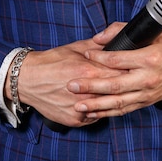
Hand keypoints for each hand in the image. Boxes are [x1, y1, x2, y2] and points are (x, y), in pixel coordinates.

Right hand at [5, 38, 124, 127]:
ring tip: (116, 93)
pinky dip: (97, 109)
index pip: (118, 73)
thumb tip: (115, 40)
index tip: (133, 67)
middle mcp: (85, 92)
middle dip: (123, 86)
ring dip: (111, 100)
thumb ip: (98, 46)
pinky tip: (98, 101)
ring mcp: (80, 109)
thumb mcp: (76, 47)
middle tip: (129, 81)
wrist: (28, 79)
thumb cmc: (51, 61)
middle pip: (114, 91)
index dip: (127, 70)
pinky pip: (94, 117)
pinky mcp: (74, 120)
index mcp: (88, 71)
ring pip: (106, 107)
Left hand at [67, 23, 161, 119]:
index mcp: (149, 58)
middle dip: (91, 86)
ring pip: (118, 102)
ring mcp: (147, 93)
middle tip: (72, 84)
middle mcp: (147, 78)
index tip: (84, 53)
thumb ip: (122, 31)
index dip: (99, 57)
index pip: (118, 59)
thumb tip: (99, 38)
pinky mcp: (147, 101)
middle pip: (115, 85)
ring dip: (96, 105)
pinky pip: (125, 109)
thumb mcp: (151, 32)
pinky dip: (108, 112)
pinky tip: (93, 113)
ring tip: (78, 104)